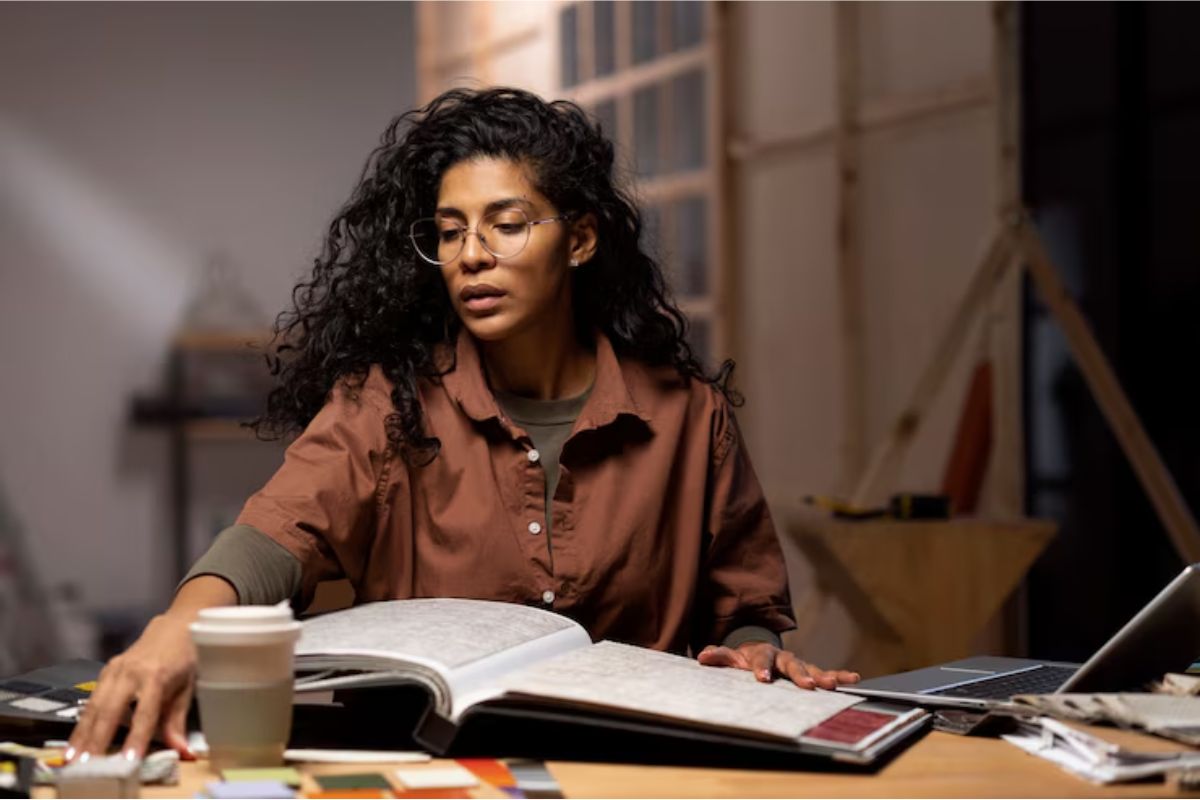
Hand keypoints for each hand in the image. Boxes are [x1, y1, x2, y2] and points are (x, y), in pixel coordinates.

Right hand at [67, 611, 197, 761]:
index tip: (128, 759)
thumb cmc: (184, 659)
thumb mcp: (187, 688)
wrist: (175, 627)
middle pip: (111, 709)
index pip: (145, 712)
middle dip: (98, 739)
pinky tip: (76, 740)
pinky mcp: (106, 670)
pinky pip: (92, 699)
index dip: (136, 737)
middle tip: (87, 764)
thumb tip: (181, 751)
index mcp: (156, 675)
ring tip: (73, 757)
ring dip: (83, 733)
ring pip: (95, 705)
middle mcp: (132, 672)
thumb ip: (178, 721)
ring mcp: (115, 669)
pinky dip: (82, 722)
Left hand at [697, 641, 860, 688]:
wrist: (757, 649)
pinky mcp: (808, 671)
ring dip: (823, 675)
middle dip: (799, 674)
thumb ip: (718, 655)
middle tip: (808, 685)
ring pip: (811, 668)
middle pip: (791, 664)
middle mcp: (782, 657)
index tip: (763, 679)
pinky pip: (825, 673)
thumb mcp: (730, 656)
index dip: (762, 668)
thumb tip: (702, 656)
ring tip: (834, 683)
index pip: (762, 660)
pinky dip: (838, 675)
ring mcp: (797, 664)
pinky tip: (853, 678)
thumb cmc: (743, 658)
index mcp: (761, 653)